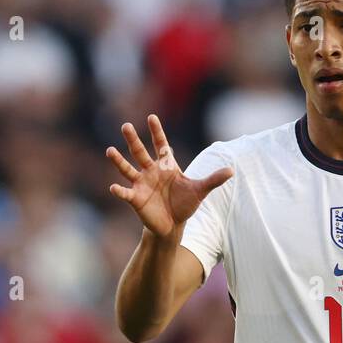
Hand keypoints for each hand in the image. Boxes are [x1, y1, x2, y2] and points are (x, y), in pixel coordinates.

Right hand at [106, 115, 232, 239]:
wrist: (172, 225)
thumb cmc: (184, 204)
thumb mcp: (199, 191)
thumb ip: (213, 179)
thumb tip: (232, 171)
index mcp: (165, 165)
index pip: (161, 145)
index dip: (157, 132)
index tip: (152, 117)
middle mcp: (150, 171)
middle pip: (140, 152)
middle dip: (133, 139)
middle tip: (126, 125)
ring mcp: (141, 184)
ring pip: (127, 169)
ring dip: (119, 161)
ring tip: (110, 150)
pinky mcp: (135, 199)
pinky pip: (125, 193)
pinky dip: (119, 191)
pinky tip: (114, 188)